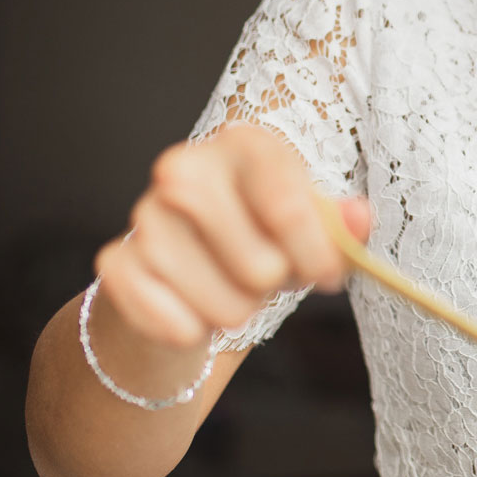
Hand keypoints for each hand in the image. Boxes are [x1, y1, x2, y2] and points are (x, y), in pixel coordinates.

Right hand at [95, 123, 368, 350]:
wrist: (186, 270)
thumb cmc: (258, 238)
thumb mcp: (306, 227)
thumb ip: (338, 226)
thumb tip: (358, 218)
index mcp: (242, 145)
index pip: (287, 207)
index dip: (317, 256)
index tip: (329, 278)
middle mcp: (185, 168)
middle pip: (259, 264)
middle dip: (273, 286)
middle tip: (265, 276)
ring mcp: (145, 213)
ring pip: (223, 303)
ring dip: (236, 312)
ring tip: (232, 292)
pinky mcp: (117, 261)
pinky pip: (175, 323)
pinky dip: (193, 331)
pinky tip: (193, 312)